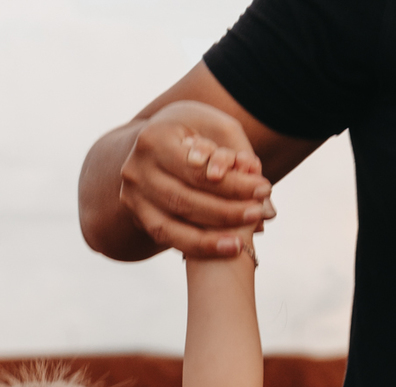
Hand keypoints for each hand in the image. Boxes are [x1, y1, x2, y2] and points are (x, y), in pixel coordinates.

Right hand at [120, 103, 276, 258]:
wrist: (156, 146)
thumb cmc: (194, 133)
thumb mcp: (215, 128)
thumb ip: (236, 153)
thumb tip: (258, 183)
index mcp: (154, 139)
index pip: (197, 170)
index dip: (231, 183)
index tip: (263, 189)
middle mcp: (136, 169)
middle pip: (184, 199)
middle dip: (225, 211)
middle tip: (258, 213)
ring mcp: (132, 196)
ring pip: (173, 225)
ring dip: (211, 236)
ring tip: (242, 241)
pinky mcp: (137, 216)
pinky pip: (167, 238)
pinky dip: (198, 247)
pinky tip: (225, 248)